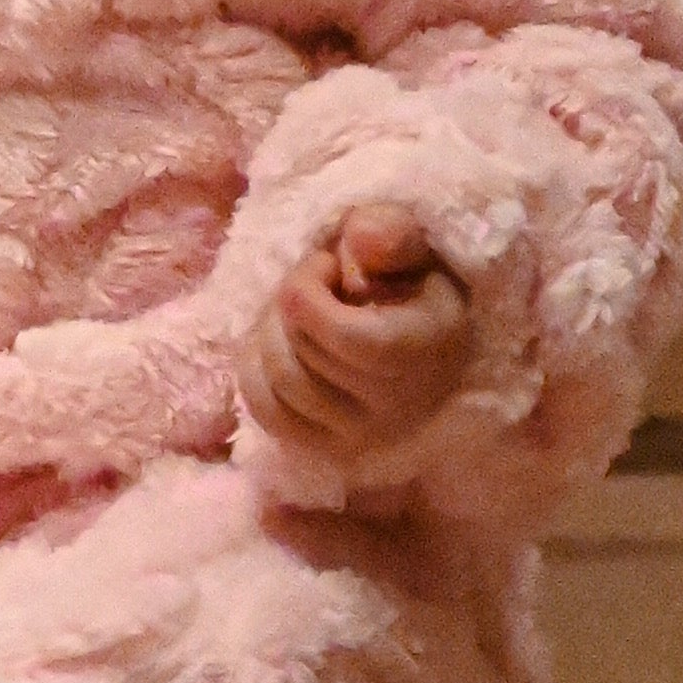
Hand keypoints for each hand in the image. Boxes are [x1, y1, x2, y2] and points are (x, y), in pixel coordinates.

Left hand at [236, 202, 473, 482]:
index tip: (326, 263)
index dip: (310, 292)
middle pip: (301, 352)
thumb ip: (390, 232)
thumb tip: (359, 238)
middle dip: (289, 301)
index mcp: (428, 348)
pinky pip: (267, 411)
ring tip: (296, 311)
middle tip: (311, 282)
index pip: (346, 338)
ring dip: (270, 330)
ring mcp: (363, 437)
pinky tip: (277, 342)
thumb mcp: (409, 244)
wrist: (420, 338)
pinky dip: (255, 369)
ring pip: (279, 380)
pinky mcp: (331, 450)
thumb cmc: (408, 280)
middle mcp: (399, 405)